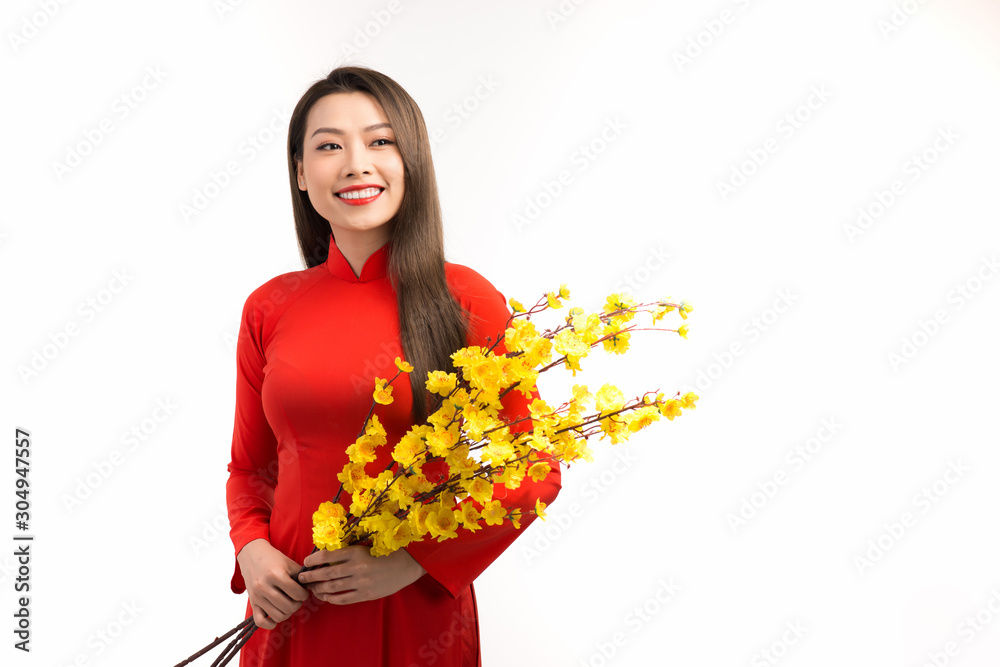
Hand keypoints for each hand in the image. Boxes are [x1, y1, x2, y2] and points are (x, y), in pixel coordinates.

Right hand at [236, 539, 309, 629]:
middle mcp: (264, 586)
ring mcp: (257, 596)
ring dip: (287, 613)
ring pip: (277, 616)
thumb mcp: (289, 563)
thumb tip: (312, 588)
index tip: (303, 592)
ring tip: (289, 605)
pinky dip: (270, 623)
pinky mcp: (252, 603)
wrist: (252, 555)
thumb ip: (301, 576)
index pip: (296, 593)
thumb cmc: (273, 559)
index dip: (304, 594)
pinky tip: (277, 615)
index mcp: (275, 575)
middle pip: (288, 606)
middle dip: (297, 604)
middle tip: (297, 599)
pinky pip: (260, 621)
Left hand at [298, 545, 425, 604]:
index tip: (306, 562)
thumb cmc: (384, 553)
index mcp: (355, 552)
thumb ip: (347, 554)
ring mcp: (361, 582)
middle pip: (326, 573)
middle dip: (311, 576)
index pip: (327, 555)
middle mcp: (356, 567)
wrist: (406, 565)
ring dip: (319, 589)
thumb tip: (325, 559)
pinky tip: (326, 597)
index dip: (313, 559)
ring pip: (332, 587)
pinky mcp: (366, 594)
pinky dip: (331, 598)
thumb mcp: (365, 548)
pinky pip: (343, 598)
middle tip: (302, 578)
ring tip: (312, 589)